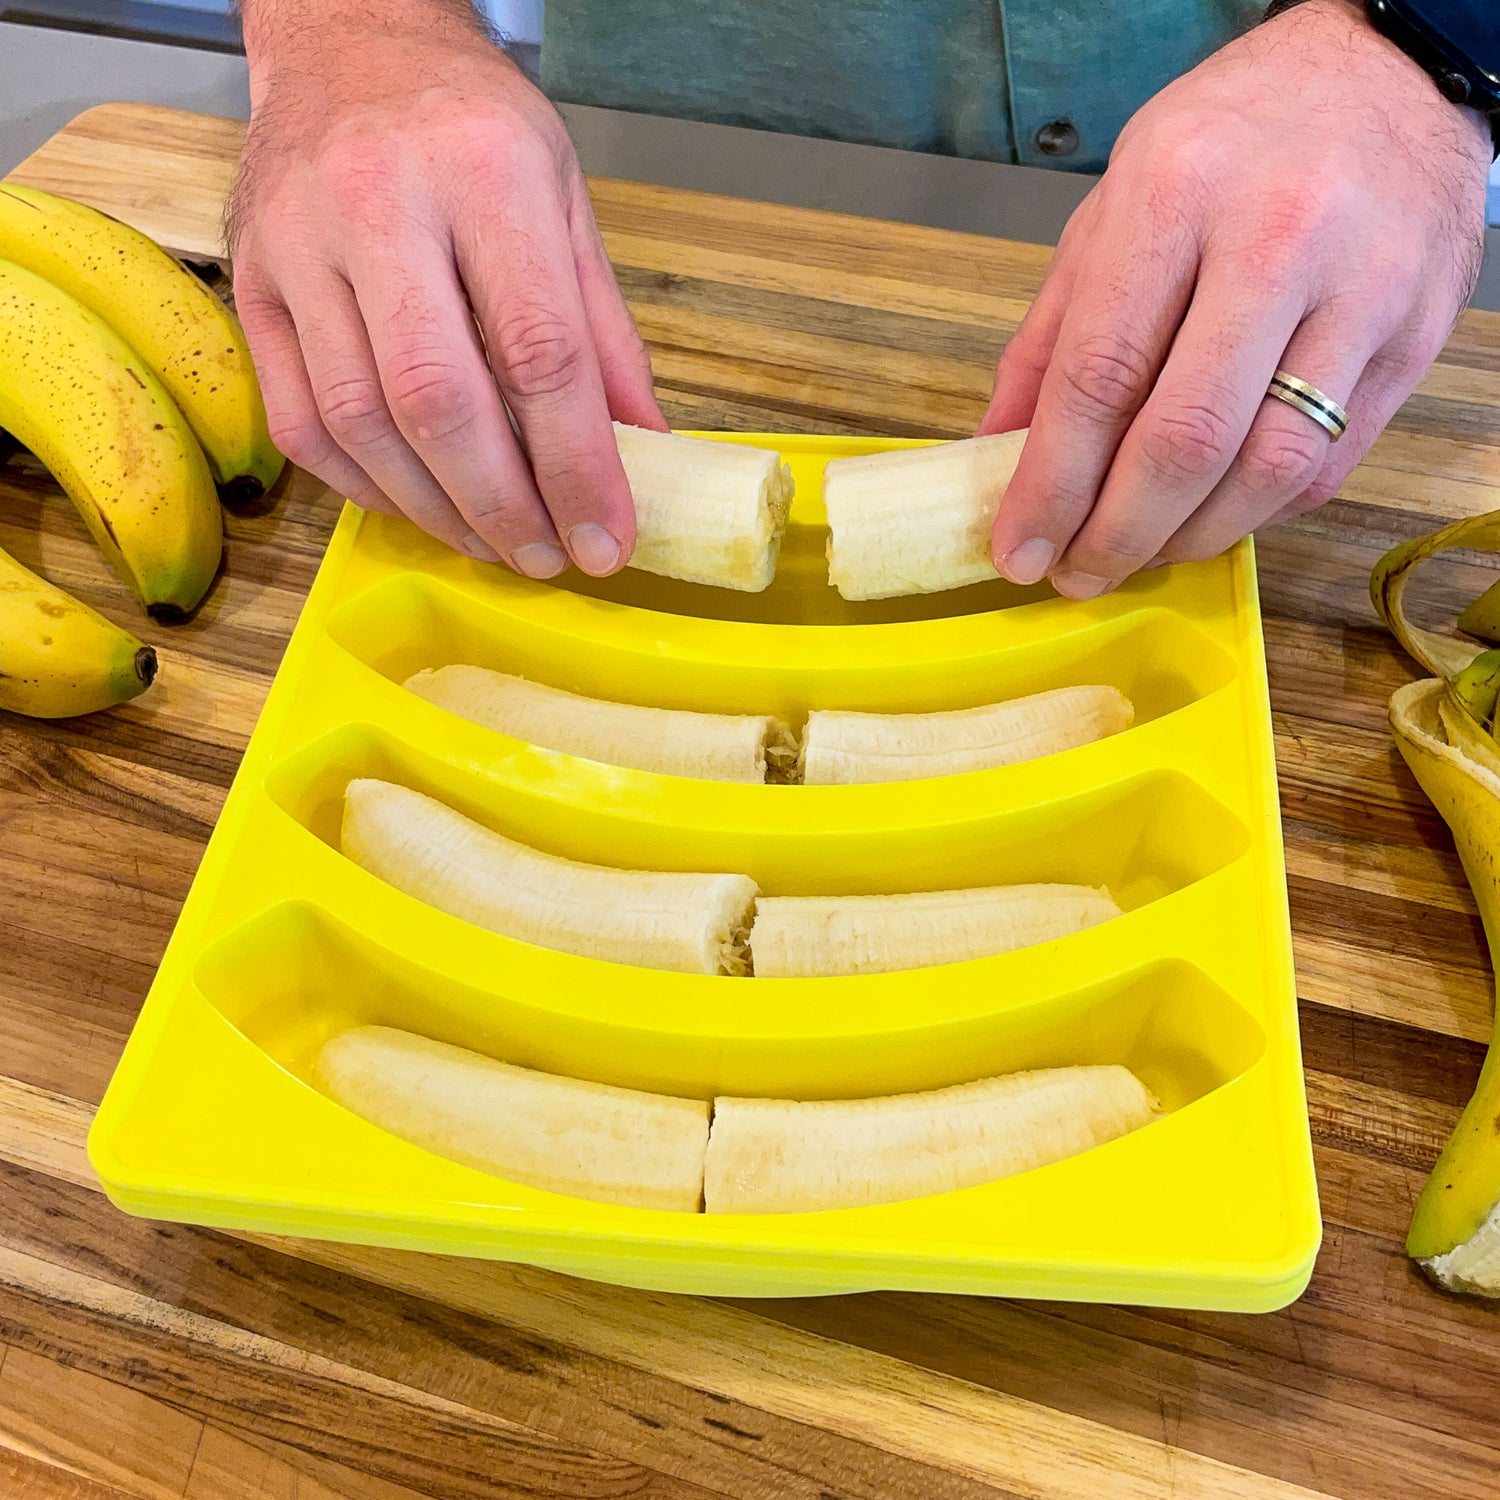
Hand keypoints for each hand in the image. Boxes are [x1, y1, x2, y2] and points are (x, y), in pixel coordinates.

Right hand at [230, 0, 664, 577]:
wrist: (344, 44)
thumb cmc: (469, 125)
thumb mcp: (566, 201)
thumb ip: (603, 332)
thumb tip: (641, 451)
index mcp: (484, 174)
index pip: (538, 350)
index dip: (578, 466)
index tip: (606, 539)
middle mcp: (376, 205)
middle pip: (438, 399)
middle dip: (503, 506)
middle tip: (547, 558)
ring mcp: (297, 247)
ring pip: (362, 423)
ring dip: (436, 511)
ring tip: (494, 544)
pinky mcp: (249, 286)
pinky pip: (302, 423)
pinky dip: (366, 487)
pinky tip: (422, 505)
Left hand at [982, 0, 1491, 597]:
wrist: (1389, 72)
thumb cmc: (1232, 141)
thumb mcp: (1111, 208)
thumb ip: (1050, 337)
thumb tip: (995, 451)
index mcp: (1176, 195)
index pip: (1099, 375)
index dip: (1051, 486)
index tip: (1020, 549)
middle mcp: (1278, 237)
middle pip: (1186, 438)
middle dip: (1118, 532)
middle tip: (1077, 574)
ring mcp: (1363, 291)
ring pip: (1268, 468)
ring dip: (1190, 537)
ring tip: (1140, 552)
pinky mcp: (1414, 338)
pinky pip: (1327, 464)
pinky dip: (1257, 512)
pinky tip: (1212, 513)